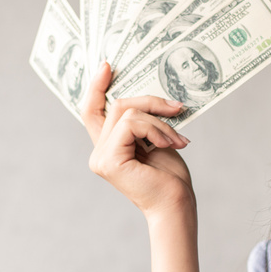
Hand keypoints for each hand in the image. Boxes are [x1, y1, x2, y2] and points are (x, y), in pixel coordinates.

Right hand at [80, 63, 194, 213]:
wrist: (176, 205)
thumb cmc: (169, 178)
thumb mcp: (155, 140)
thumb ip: (142, 122)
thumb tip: (147, 96)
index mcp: (106, 148)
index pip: (92, 111)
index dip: (97, 87)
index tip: (108, 66)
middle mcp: (98, 153)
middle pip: (116, 105)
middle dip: (150, 102)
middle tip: (177, 107)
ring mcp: (100, 158)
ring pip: (126, 112)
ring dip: (159, 120)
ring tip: (178, 139)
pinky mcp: (109, 161)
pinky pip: (131, 124)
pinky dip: (156, 129)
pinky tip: (171, 144)